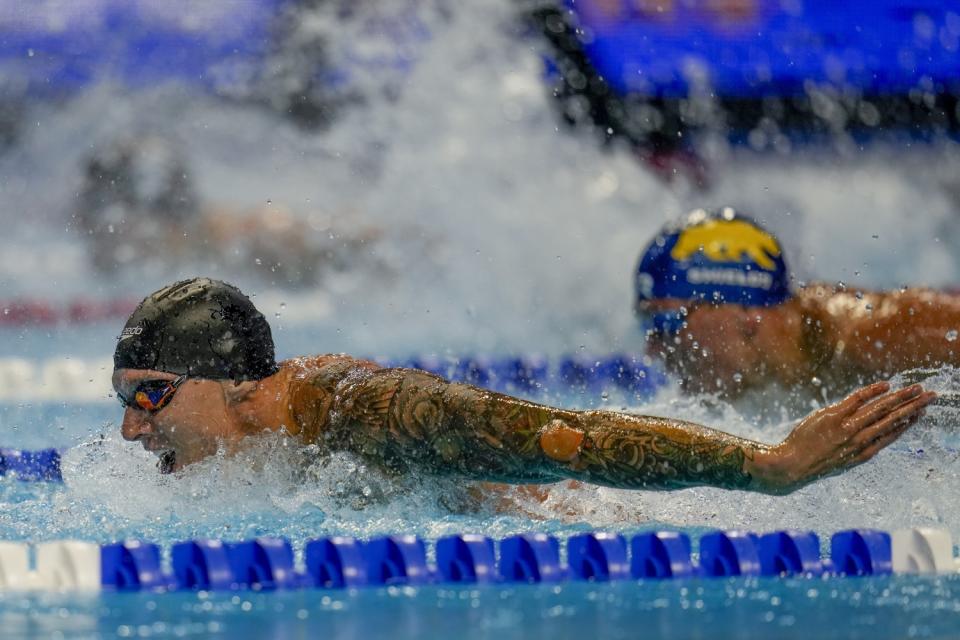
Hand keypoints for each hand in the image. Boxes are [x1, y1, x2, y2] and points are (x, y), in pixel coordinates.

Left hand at [750, 382, 935, 493]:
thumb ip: (856, 447)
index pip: (892, 434)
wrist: (792, 466)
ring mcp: (848, 428)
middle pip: (893, 419)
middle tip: (931, 396)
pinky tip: (886, 386)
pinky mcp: (833, 416)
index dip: (909, 423)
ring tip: (917, 389)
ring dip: (901, 398)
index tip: (921, 414)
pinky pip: (857, 399)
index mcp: (865, 453)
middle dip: (914, 407)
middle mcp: (861, 440)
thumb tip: (868, 436)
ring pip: (881, 409)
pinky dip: (873, 391)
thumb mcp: (842, 461)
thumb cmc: (814, 463)